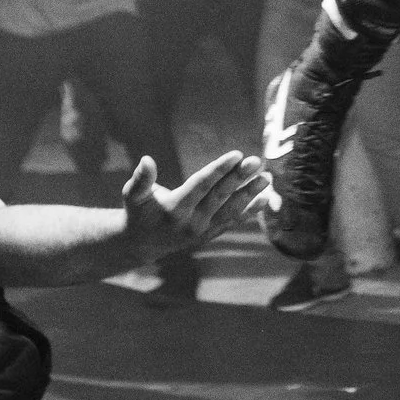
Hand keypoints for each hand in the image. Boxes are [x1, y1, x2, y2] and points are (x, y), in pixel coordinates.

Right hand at [123, 150, 270, 255]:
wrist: (143, 244)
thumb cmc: (138, 212)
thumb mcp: (133, 195)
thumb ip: (140, 179)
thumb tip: (146, 159)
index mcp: (174, 209)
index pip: (201, 185)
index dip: (219, 169)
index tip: (237, 154)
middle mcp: (191, 222)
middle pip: (220, 196)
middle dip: (239, 178)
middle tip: (257, 161)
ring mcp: (203, 231)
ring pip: (230, 210)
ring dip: (250, 194)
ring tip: (267, 178)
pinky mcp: (210, 234)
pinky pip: (233, 221)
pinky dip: (249, 211)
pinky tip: (265, 198)